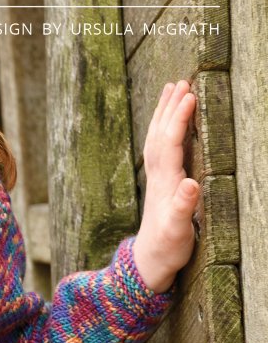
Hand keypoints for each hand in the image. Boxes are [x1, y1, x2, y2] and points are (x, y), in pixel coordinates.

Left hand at [131, 79, 199, 293]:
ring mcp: (157, 179)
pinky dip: (163, 130)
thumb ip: (185, 208)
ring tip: (171, 90)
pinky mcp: (160, 184)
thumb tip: (192, 185)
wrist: (149, 261)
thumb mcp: (179, 230)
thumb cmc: (168, 247)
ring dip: (163, 114)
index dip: (179, 119)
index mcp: (166, 183)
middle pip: (160, 134)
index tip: (189, 95)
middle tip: (180, 81)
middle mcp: (158, 177)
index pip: (171, 143)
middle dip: (170, 107)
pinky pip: (159, 148)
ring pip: (157, 138)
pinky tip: (167, 123)